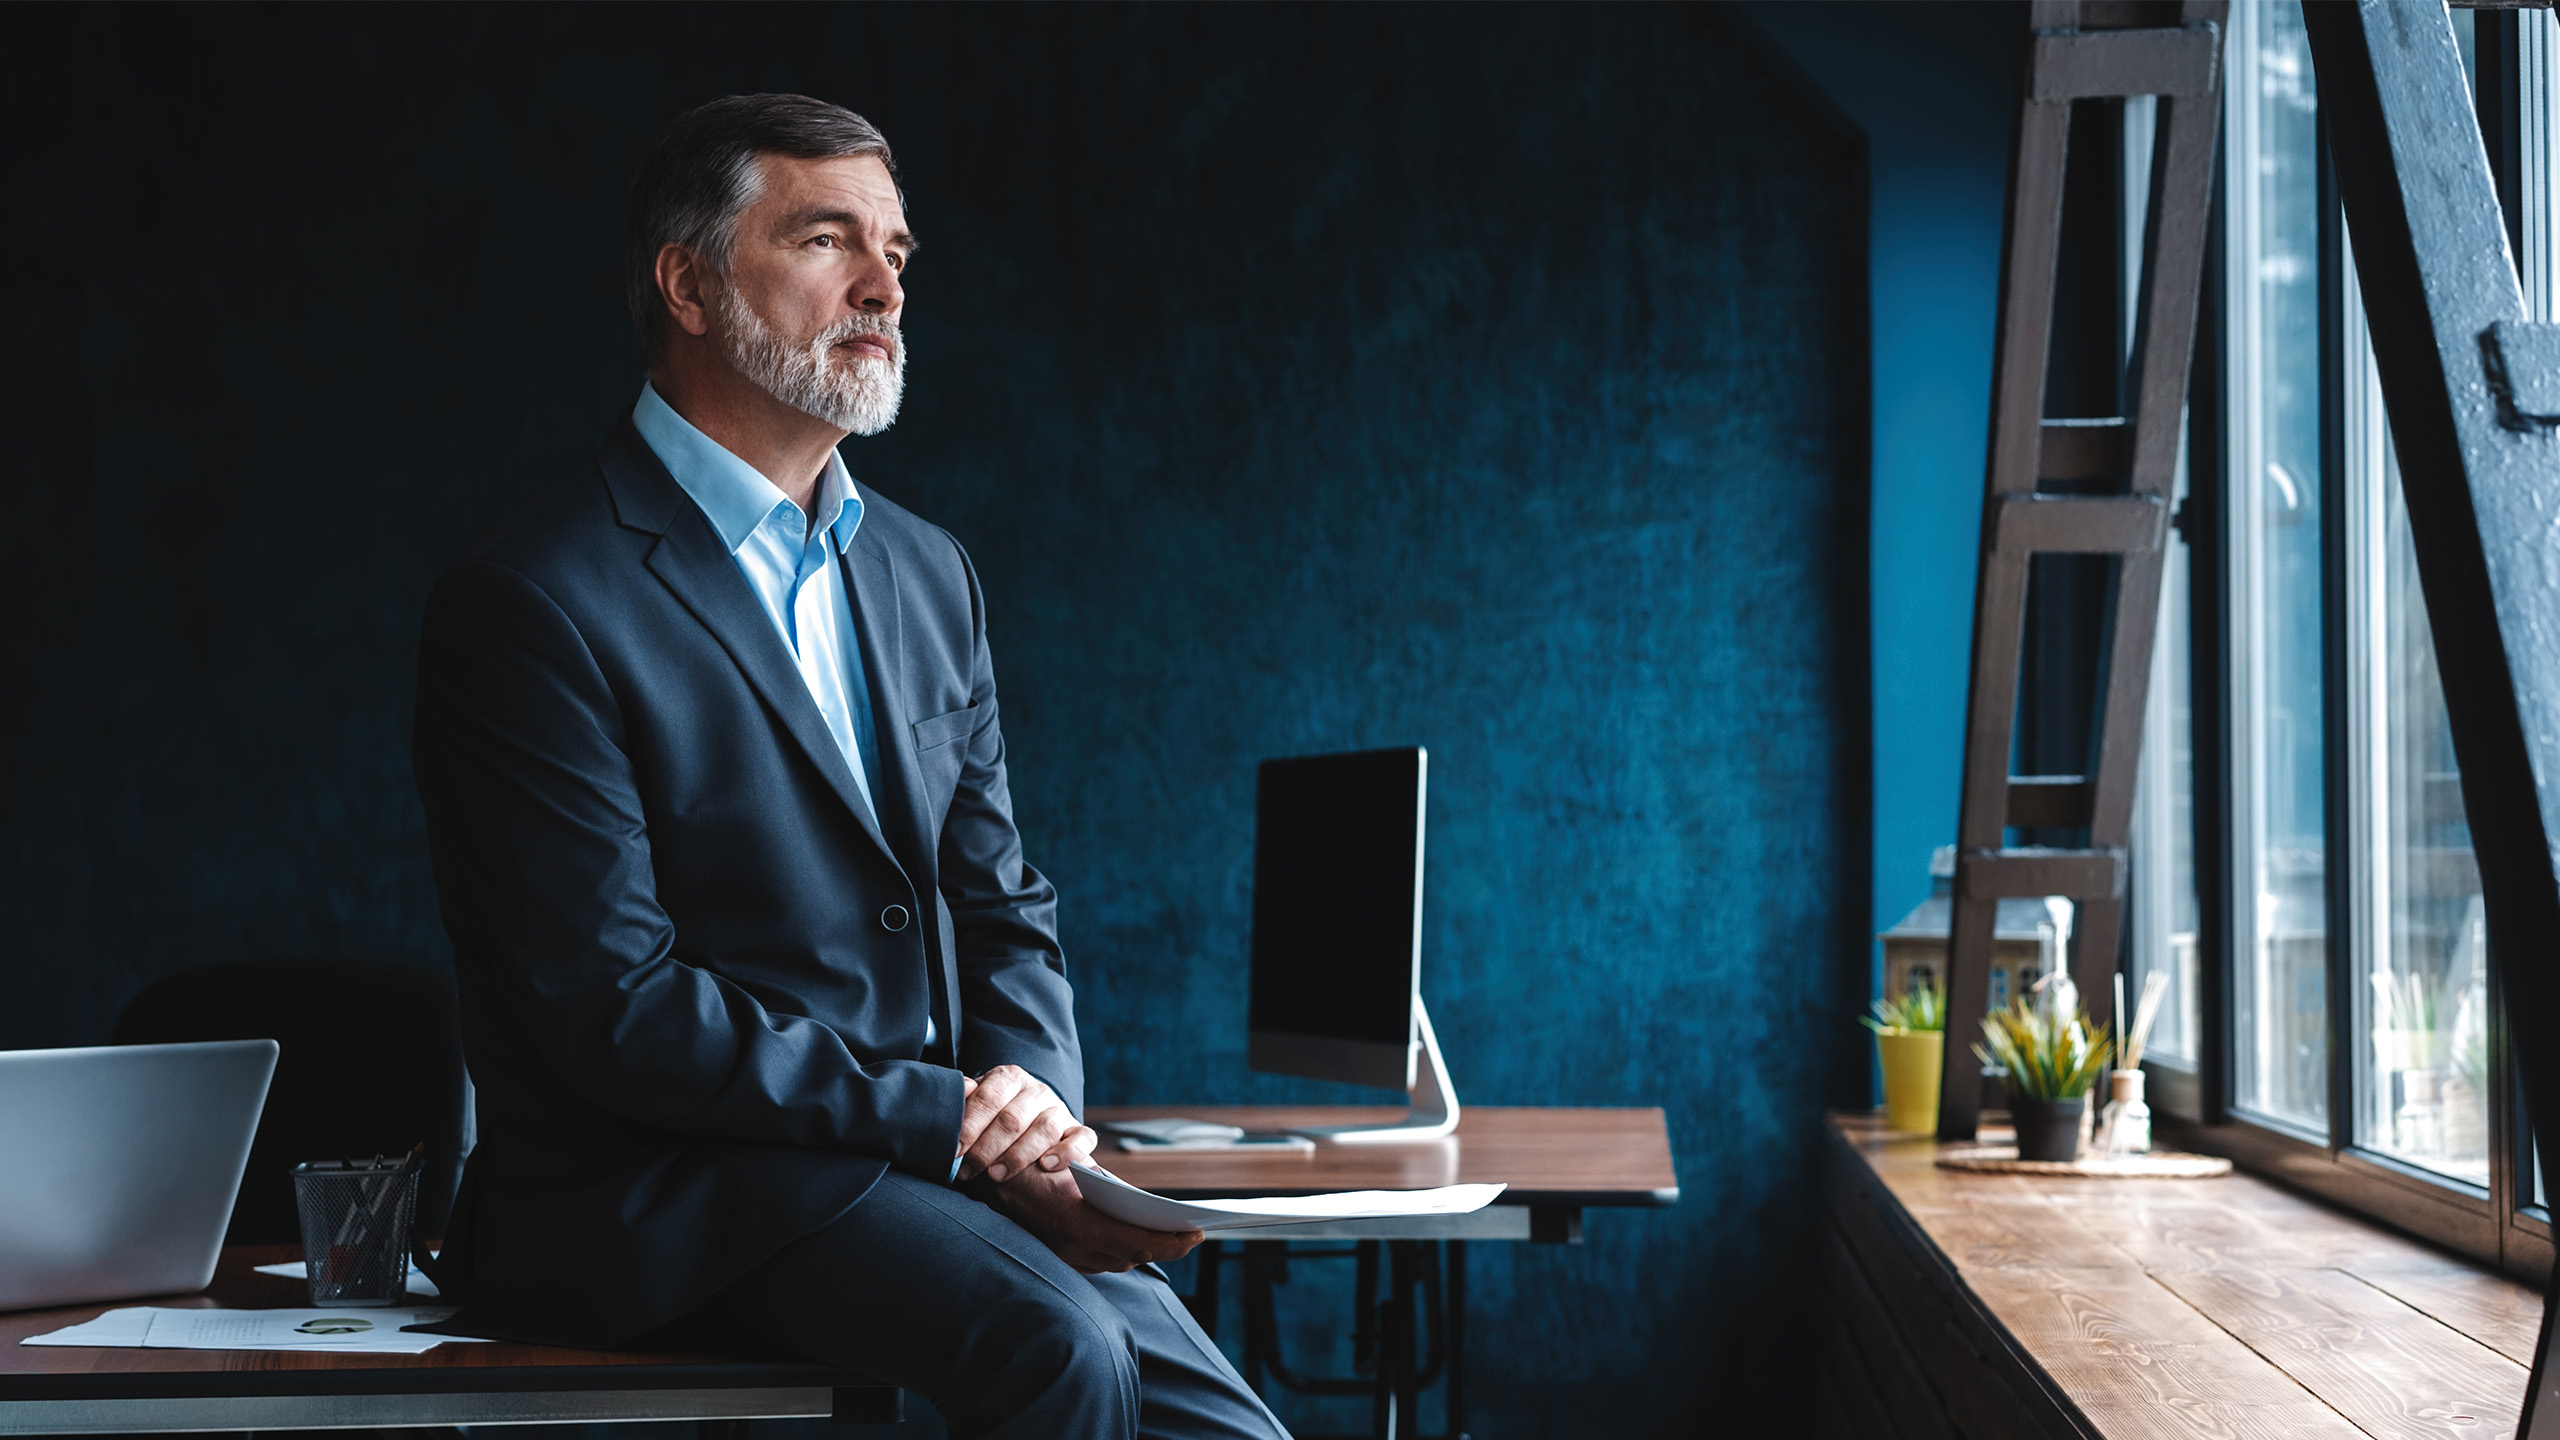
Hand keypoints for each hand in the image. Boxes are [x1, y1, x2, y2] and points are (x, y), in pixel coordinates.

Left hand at [956, 1065, 1096, 1181]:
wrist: (1030, 1125)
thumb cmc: (994, 1119)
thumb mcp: (977, 1106)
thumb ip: (965, 1101)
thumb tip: (961, 1090)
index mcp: (1009, 1078)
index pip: (988, 1098)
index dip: (970, 1126)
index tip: (955, 1149)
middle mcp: (1037, 1090)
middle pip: (1012, 1119)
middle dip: (986, 1149)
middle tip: (968, 1170)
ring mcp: (1060, 1110)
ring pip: (1044, 1130)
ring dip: (1017, 1155)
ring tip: (996, 1175)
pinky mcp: (1079, 1130)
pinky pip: (1081, 1139)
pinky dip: (1067, 1152)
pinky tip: (1047, 1166)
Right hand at [980, 1161, 1203, 1272]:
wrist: (975, 1177)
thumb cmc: (1022, 1159)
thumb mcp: (1067, 1162)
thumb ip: (1103, 1182)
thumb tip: (1135, 1196)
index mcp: (1077, 1222)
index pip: (1138, 1243)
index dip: (1171, 1242)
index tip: (1197, 1235)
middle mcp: (1070, 1246)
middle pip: (1131, 1256)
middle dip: (1163, 1248)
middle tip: (1190, 1236)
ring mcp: (1060, 1254)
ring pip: (1114, 1260)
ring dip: (1142, 1251)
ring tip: (1168, 1238)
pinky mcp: (1054, 1253)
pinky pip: (1096, 1259)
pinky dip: (1119, 1250)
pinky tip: (1131, 1239)